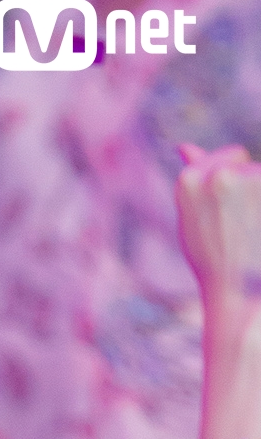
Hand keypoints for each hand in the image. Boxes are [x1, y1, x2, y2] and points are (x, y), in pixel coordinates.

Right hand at [176, 142, 260, 317]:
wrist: (236, 292)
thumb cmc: (212, 261)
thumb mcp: (192, 221)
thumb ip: (193, 180)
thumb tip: (184, 146)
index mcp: (188, 180)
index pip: (224, 157)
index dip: (230, 184)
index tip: (227, 214)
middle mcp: (216, 175)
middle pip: (244, 163)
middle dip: (247, 188)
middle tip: (240, 226)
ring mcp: (246, 179)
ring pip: (260, 177)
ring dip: (258, 199)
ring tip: (251, 231)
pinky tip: (257, 226)